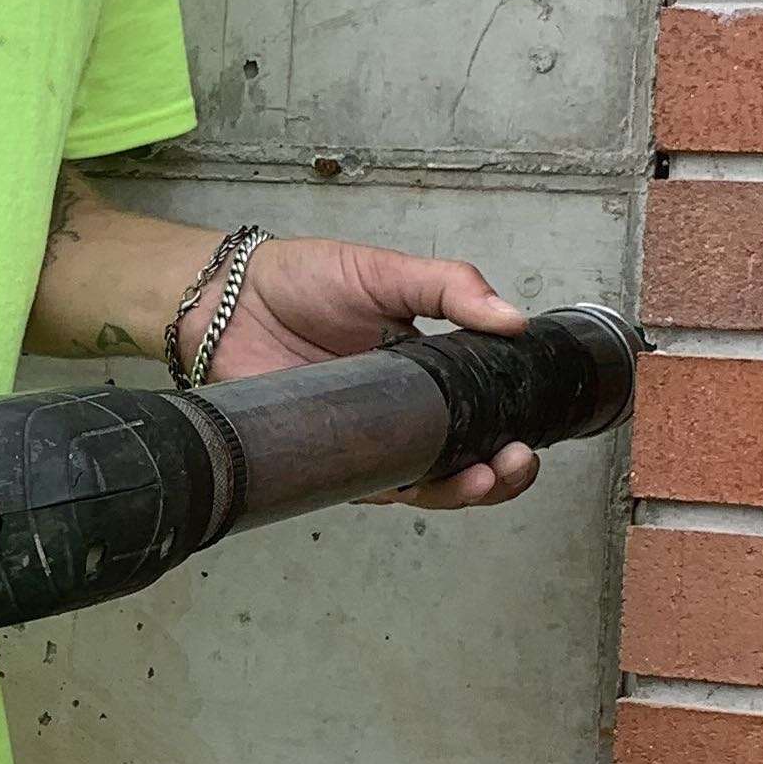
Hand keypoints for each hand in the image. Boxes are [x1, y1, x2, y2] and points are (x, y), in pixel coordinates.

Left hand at [197, 236, 540, 513]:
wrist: (229, 301)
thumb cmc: (301, 281)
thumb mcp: (385, 271)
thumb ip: (450, 288)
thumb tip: (515, 319)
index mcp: (427, 369)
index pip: (485, 409)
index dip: (513, 427)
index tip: (534, 430)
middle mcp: (404, 411)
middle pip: (465, 459)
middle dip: (500, 472)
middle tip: (516, 461)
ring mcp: (369, 439)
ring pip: (426, 483)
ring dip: (462, 491)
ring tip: (485, 477)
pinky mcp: (332, 460)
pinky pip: (375, 487)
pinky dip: (405, 492)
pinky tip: (426, 483)